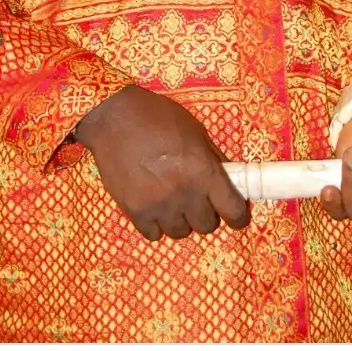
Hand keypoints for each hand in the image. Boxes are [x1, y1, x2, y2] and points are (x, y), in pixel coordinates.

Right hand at [74, 85, 248, 241]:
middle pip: (207, 226)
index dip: (237, 215)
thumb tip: (229, 180)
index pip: (234, 211)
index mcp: (204, 171)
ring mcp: (159, 205)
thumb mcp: (195, 131)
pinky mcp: (135, 212)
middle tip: (195, 196)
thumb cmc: (157, 117)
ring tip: (169, 198)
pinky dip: (155, 222)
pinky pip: (154, 234)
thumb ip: (213, 158)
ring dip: (179, 218)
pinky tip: (151, 203)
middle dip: (204, 212)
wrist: (114, 116)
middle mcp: (185, 193)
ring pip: (180, 232)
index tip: (234, 213)